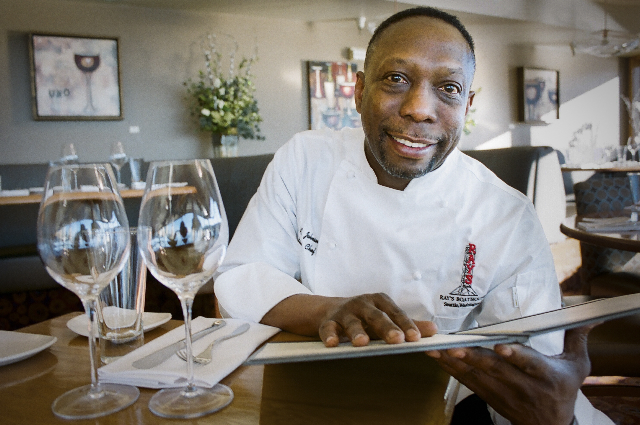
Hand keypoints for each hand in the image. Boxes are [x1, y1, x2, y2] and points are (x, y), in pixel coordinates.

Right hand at [319, 292, 436, 346]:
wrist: (329, 310)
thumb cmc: (364, 316)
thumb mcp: (385, 317)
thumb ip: (408, 325)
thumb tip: (434, 331)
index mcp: (379, 301)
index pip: (396, 313)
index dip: (406, 325)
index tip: (417, 338)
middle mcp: (362, 304)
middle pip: (376, 316)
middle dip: (386, 328)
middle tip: (397, 340)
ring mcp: (345, 312)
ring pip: (352, 322)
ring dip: (356, 332)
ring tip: (362, 343)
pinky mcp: (328, 321)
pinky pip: (328, 328)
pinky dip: (330, 335)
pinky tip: (333, 344)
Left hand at [427, 325, 594, 424]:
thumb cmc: (563, 390)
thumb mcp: (577, 367)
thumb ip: (576, 338)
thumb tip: (589, 316)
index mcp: (546, 376)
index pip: (530, 365)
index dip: (516, 356)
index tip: (502, 347)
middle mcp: (522, 386)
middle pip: (496, 370)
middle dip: (474, 358)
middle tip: (455, 346)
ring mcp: (502, 393)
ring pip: (476, 376)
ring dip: (454, 362)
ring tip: (437, 348)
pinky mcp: (488, 395)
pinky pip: (467, 382)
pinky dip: (451, 369)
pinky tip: (437, 356)